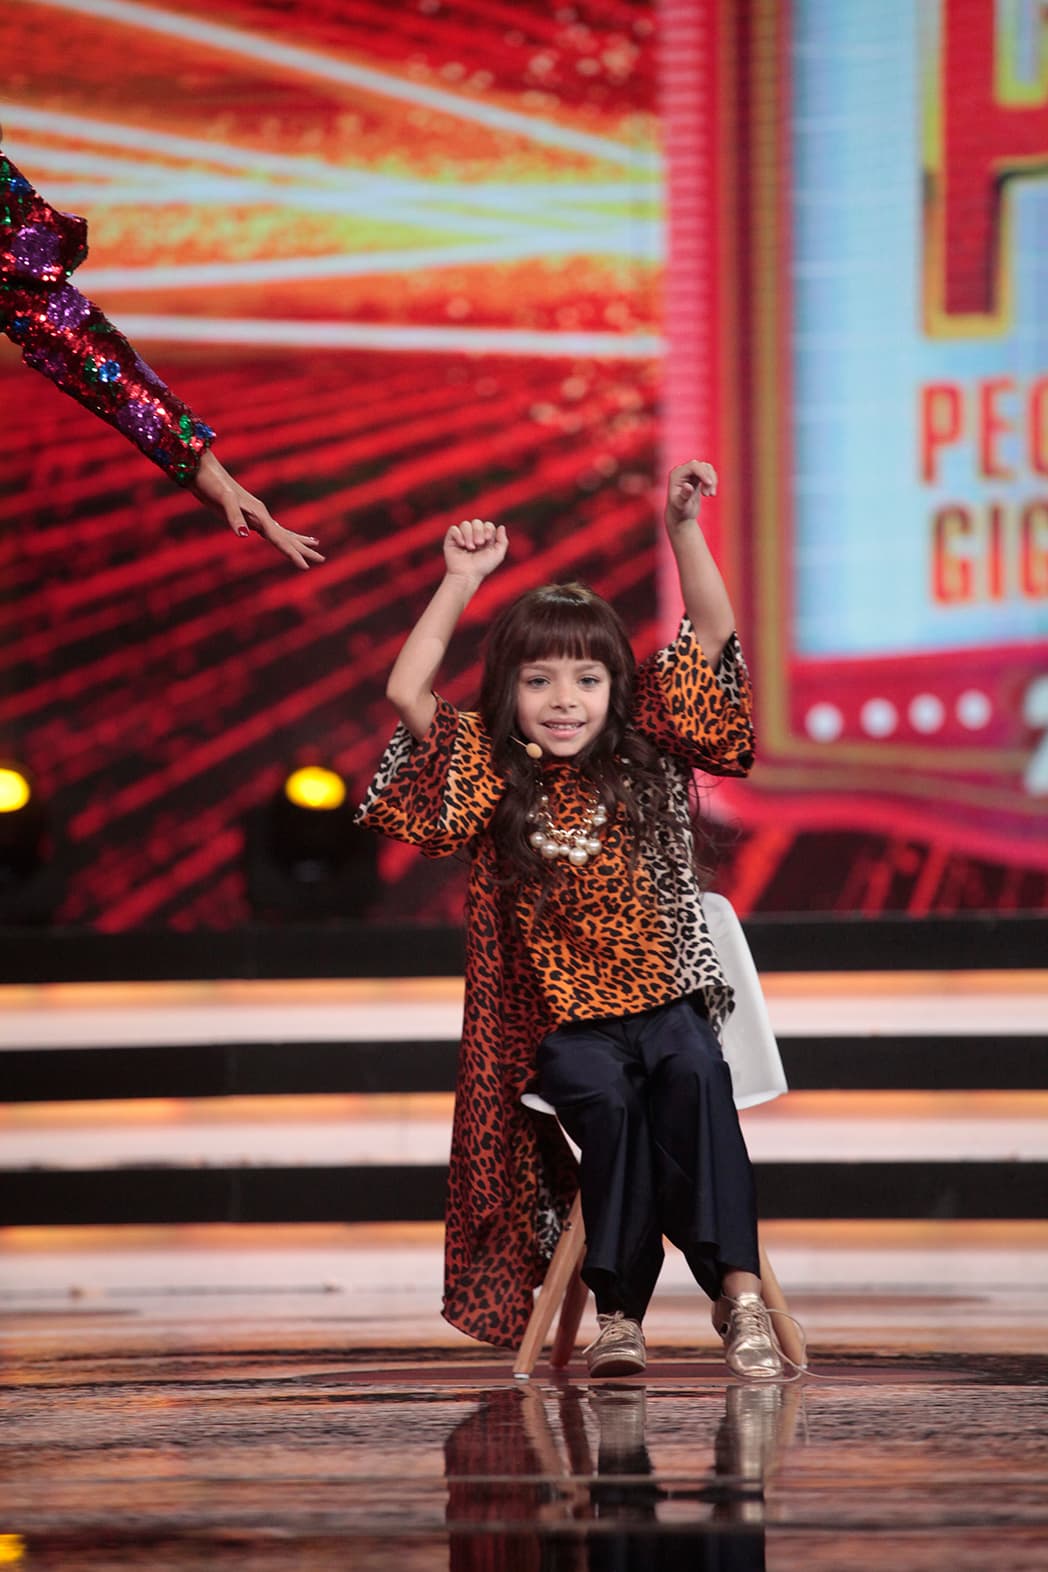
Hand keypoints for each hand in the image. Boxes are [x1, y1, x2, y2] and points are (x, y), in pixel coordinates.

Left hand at [188, 449, 324, 570]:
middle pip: (287, 536)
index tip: (306, 566)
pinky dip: (281, 535)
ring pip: (282, 532)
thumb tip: (244, 535)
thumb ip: (234, 516)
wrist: (203, 470)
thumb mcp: (223, 500)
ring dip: (297, 541)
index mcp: (259, 514)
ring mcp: (256, 514)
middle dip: (304, 549)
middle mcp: (261, 514)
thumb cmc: (212, 484)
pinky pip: (271, 529)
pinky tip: (284, 536)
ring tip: (316, 545)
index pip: (280, 538)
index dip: (293, 553)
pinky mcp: (248, 514)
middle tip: (322, 559)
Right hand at [444, 516, 507, 581]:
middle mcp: (473, 536)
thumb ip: (503, 541)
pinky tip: (461, 545)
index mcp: (484, 538)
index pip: (487, 524)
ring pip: (465, 524)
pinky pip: (453, 529)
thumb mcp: (498, 555)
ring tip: (470, 548)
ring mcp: (462, 537)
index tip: (487, 540)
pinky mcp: (451, 540)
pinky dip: (458, 535)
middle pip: (476, 522)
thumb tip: (501, 526)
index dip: (488, 529)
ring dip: (469, 535)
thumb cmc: (482, 567)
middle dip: (478, 531)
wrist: (467, 575)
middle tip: (478, 545)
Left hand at [665, 459, 717, 530]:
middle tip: (708, 495)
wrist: (681, 515)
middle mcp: (682, 471)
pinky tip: (711, 494)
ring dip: (712, 481)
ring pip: (707, 468)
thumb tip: (688, 486)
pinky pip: (709, 473)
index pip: (693, 466)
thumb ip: (684, 495)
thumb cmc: (679, 511)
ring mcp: (690, 473)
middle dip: (708, 478)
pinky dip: (713, 482)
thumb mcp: (681, 505)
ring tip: (710, 495)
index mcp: (676, 474)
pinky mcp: (697, 476)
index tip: (710, 484)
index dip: (703, 473)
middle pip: (701, 466)